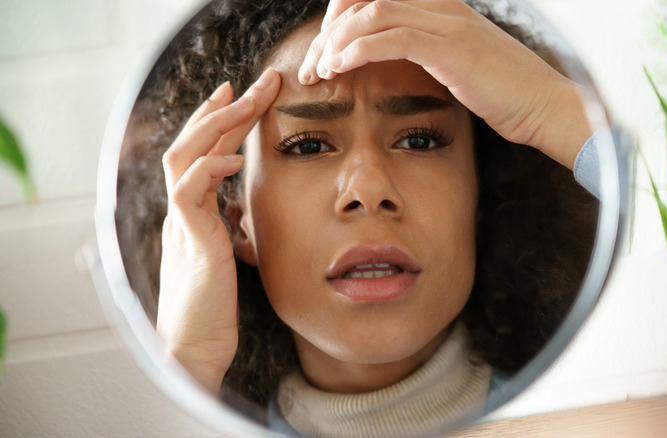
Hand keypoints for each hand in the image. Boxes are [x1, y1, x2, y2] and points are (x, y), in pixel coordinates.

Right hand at [157, 69, 280, 393]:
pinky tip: (236, 159)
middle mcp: (182, 211)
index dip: (220, 122)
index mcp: (192, 213)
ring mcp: (182, 224)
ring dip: (216, 125)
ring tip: (244, 101)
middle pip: (193, 144)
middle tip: (254, 82)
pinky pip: (188, 193)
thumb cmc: (213, 309)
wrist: (195, 348)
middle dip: (223, 109)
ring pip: (185, 157)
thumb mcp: (226, 257)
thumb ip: (228, 228)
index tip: (241, 96)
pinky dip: (210, 169)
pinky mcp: (190, 242)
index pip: (203, 153)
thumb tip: (242, 211)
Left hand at [298, 0, 591, 168]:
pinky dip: (356, 51)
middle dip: (329, 31)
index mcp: (441, 7)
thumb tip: (393, 63)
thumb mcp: (461, 67)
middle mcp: (441, 6)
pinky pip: (390, 38)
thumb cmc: (506, 95)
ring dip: (336, 44)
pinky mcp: (450, 48)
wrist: (547, 107)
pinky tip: (339, 70)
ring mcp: (446, 23)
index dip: (340, 18)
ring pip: (371, 15)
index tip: (325, 54)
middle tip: (311, 68)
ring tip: (319, 73)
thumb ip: (429, 55)